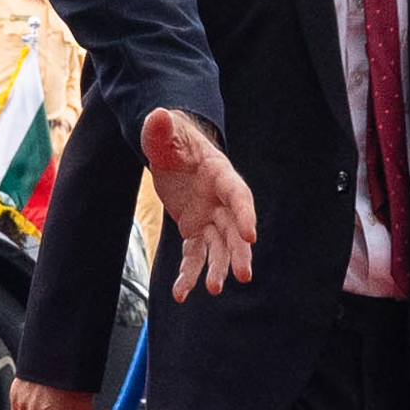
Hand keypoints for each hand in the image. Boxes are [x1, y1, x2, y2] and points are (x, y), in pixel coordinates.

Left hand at [140, 109, 257, 300]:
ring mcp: (209, 216)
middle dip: (239, 253)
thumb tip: (158, 116)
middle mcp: (220, 199)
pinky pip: (195, 254)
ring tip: (211, 289)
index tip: (251, 235)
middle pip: (235, 229)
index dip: (245, 214)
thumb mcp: (162, 132)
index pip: (238, 195)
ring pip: (219, 247)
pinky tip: (181, 293)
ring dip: (217, 268)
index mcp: (220, 174)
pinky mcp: (195, 229)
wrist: (171, 150)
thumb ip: (161, 129)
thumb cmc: (171, 138)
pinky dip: (189, 273)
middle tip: (243, 276)